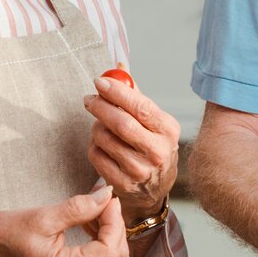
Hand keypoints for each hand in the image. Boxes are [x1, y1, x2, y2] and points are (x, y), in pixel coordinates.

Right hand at [0, 185, 128, 256]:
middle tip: (102, 200)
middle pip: (117, 256)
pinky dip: (103, 237)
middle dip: (115, 225)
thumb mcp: (44, 216)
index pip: (109, 250)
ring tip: (94, 209)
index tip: (107, 198)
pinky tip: (90, 221)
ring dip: (111, 230)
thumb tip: (107, 195)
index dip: (114, 221)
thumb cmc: (10, 234)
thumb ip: (79, 207)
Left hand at [84, 71, 180, 224]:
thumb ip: (136, 95)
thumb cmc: (152, 146)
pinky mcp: (123, 184)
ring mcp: (140, 170)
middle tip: (89, 99)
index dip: (118, 92)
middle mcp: (158, 151)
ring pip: (105, 139)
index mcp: (168, 130)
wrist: (155, 189)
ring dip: (96, 127)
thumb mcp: (154, 121)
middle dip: (100, 107)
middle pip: (121, 124)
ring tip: (99, 124)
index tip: (100, 82)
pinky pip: (96, 156)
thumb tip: (118, 67)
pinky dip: (93, 145)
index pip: (141, 107)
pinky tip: (100, 143)